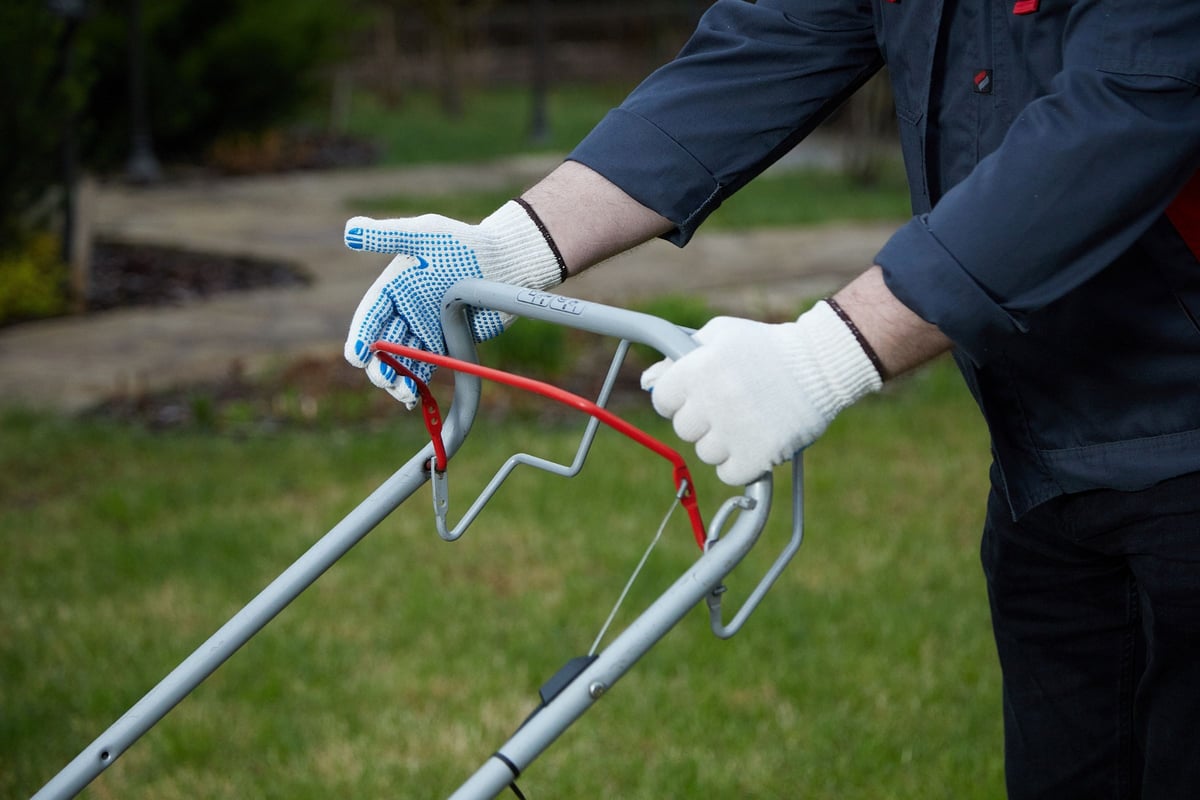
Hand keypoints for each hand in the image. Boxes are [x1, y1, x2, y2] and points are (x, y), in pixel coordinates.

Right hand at [344, 200, 562, 405]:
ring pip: (402, 359)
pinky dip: (417, 382)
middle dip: (379, 364)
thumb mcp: (425, 233)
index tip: (356, 357)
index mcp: (394, 287)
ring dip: (398, 378)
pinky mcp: (444, 343)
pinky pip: (425, 367)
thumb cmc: (465, 242)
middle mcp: (405, 310)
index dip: (361, 337)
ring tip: (403, 393)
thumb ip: (387, 235)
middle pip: (383, 343)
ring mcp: (424, 329)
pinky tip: (415, 396)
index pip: (370, 315)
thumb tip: (349, 230)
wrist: (505, 262)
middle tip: (383, 378)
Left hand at [640, 302, 881, 484]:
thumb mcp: (721, 336)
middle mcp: (712, 400)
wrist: (823, 363)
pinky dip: (740, 463)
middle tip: (728, 406)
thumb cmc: (767, 346)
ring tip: (747, 421)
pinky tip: (755, 440)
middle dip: (701, 420)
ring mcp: (735, 430)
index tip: (696, 396)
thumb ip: (680, 357)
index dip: (677, 399)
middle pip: (683, 429)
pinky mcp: (758, 454)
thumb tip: (648, 382)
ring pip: (706, 453)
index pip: (662, 400)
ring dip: (722, 442)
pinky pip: (729, 473)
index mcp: (698, 368)